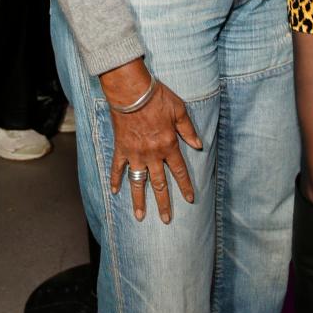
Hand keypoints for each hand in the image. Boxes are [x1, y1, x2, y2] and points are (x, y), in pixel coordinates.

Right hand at [103, 60, 201, 224]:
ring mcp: (135, 154)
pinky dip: (115, 180)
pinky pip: (118, 168)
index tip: (190, 200)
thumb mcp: (180, 111)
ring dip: (139, 200)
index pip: (180, 171)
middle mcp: (152, 154)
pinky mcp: (121, 149)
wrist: (132, 92)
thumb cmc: (157, 98)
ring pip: (138, 182)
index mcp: (168, 146)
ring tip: (140, 216)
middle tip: (166, 219)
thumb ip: (188, 130)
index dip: (185, 187)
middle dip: (164, 203)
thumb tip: (198, 144)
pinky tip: (114, 192)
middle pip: (160, 184)